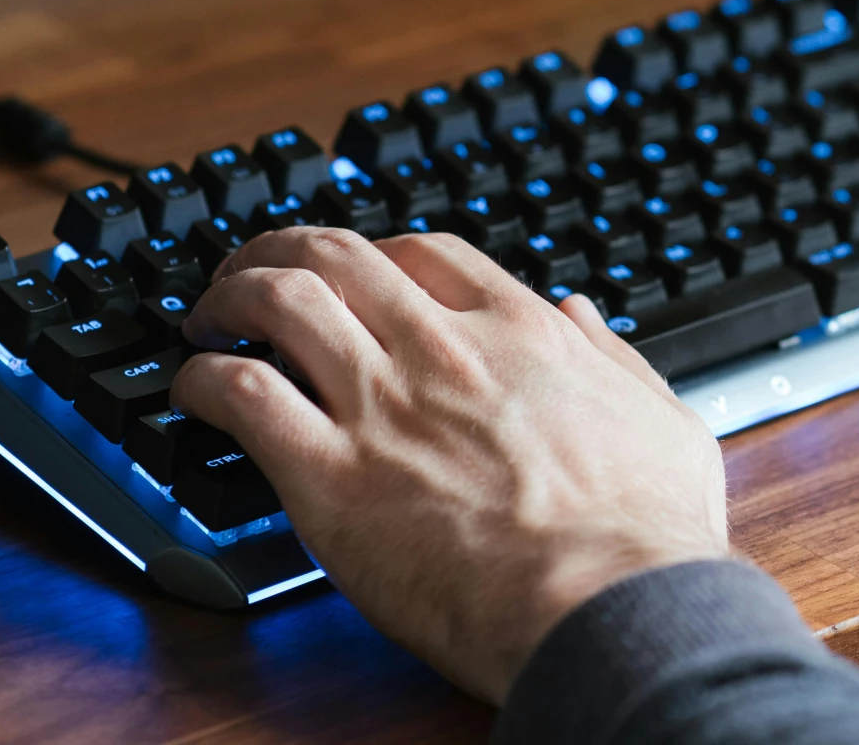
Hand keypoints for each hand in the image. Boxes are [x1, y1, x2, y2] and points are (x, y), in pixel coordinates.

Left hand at [171, 228, 729, 703]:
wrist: (609, 606)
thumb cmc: (644, 535)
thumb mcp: (665, 420)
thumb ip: (618, 359)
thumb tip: (583, 316)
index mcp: (524, 334)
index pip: (427, 255)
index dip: (377, 254)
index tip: (356, 277)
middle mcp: (445, 350)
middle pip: (339, 256)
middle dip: (282, 251)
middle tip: (254, 272)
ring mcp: (384, 405)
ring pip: (278, 301)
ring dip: (230, 296)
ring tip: (208, 318)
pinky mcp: (331, 476)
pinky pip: (241, 394)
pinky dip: (203, 380)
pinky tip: (193, 391)